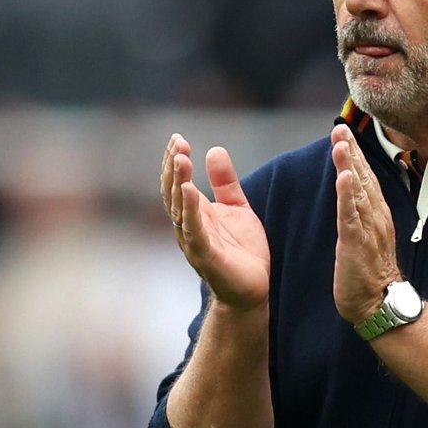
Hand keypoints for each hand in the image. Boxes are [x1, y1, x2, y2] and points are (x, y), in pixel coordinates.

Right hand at [160, 134, 269, 310]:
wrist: (253, 289)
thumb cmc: (242, 250)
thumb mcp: (237, 208)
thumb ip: (225, 182)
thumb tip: (214, 149)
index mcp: (194, 213)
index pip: (177, 183)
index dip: (175, 161)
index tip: (178, 138)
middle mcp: (188, 226)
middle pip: (174, 192)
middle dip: (174, 167)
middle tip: (178, 143)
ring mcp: (195, 242)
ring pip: (179, 209)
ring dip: (178, 183)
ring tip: (181, 159)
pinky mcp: (206, 256)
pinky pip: (194, 231)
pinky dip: (190, 211)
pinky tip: (190, 190)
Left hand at [331, 125, 401, 322]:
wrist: (380, 303)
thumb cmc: (369, 274)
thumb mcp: (365, 239)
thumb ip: (360, 217)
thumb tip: (352, 200)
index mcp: (376, 215)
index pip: (365, 178)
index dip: (354, 155)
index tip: (344, 132)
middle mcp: (375, 217)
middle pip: (363, 177)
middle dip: (351, 150)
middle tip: (340, 126)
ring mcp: (368, 229)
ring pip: (358, 190)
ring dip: (348, 164)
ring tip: (340, 141)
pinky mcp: (357, 243)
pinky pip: (351, 215)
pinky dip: (347, 195)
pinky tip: (343, 177)